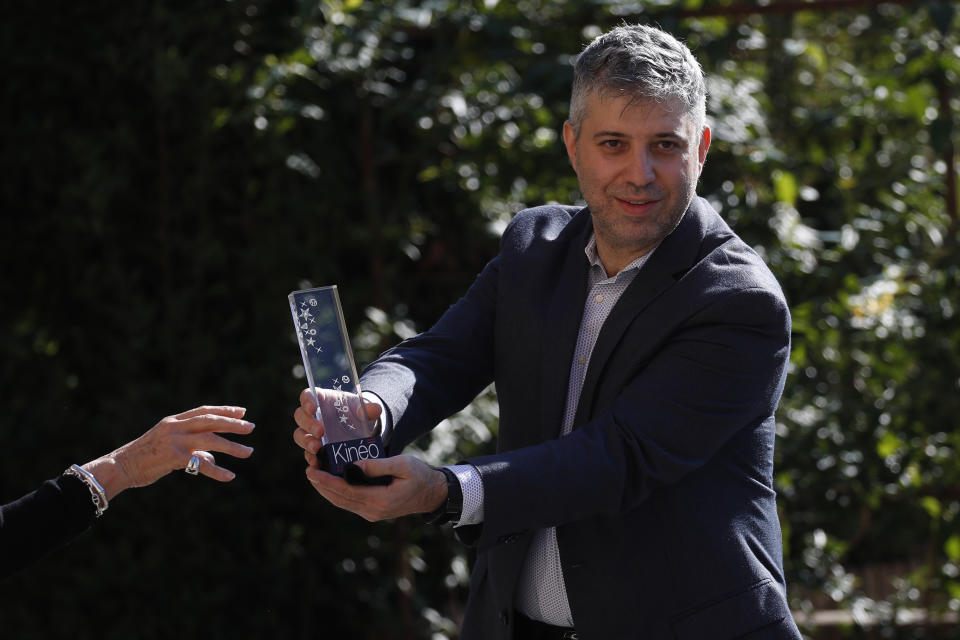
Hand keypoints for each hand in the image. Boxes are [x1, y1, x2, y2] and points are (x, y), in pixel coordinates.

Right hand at [83, 405, 254, 499]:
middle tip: (250, 427)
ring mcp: (173, 441)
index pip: (203, 411)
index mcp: (173, 421)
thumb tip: (212, 460)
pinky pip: (200, 464)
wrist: (119, 467)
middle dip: (232, 424)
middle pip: (210, 421)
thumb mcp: (168, 447)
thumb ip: (191, 450)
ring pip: (210, 439)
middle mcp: (175, 427)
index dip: (224, 410)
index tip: (242, 412)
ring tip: (249, 452)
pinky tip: (230, 476)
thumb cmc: (145, 458)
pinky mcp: (172, 457)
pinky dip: (217, 471)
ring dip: (232, 446)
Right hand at [292, 387, 381, 467]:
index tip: (313, 408)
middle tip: (320, 431)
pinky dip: (310, 458)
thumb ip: (369, 408)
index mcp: (321, 399)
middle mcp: (312, 415)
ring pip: (300, 435)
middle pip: (300, 416)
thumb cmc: (357, 413)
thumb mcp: (365, 409)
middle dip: (308, 424)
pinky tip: (316, 462)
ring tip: (317, 448)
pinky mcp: (315, 448)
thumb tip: (375, 409)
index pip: (307, 396)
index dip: (307, 401)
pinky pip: (307, 453)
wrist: (360, 429)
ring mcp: (311, 433)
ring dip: (306, 442)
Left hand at [304, 455, 446, 521]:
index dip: (328, 481)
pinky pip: (350, 503)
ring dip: (327, 491)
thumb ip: (378, 465)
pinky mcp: (372, 511)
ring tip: (314, 476)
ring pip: (343, 503)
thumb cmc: (420, 476)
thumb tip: (353, 464)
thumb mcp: (402, 465)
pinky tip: (330, 483)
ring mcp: (372, 513)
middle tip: (309, 471)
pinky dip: (337, 493)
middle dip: (322, 486)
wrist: (432, 494)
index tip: (313, 471)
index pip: (347, 491)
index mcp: (380, 500)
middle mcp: (373, 511)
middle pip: (340, 499)